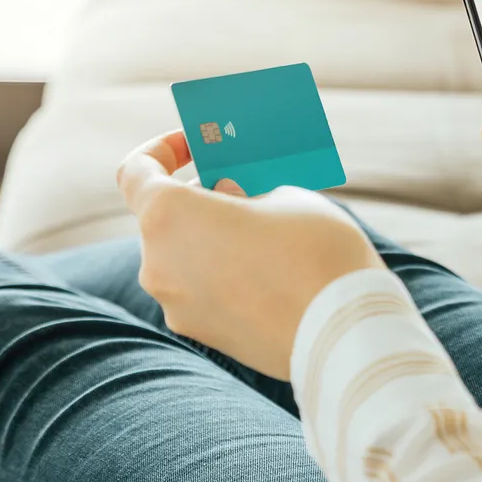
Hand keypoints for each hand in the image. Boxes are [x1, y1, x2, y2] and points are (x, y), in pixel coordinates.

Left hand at [117, 130, 384, 379]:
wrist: (345, 333)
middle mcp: (157, 262)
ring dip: (214, 239)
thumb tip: (230, 202)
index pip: (136, 171)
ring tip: (266, 233)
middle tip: (247, 189)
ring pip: (185, 257)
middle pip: (164, 218)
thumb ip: (246, 192)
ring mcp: (176, 304)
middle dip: (200, 199)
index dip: (163, 150)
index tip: (197, 147)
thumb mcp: (287, 197)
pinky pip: (202, 291)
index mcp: (168, 216)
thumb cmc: (317, 253)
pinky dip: (224, 274)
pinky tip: (271, 273)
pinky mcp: (201, 334)